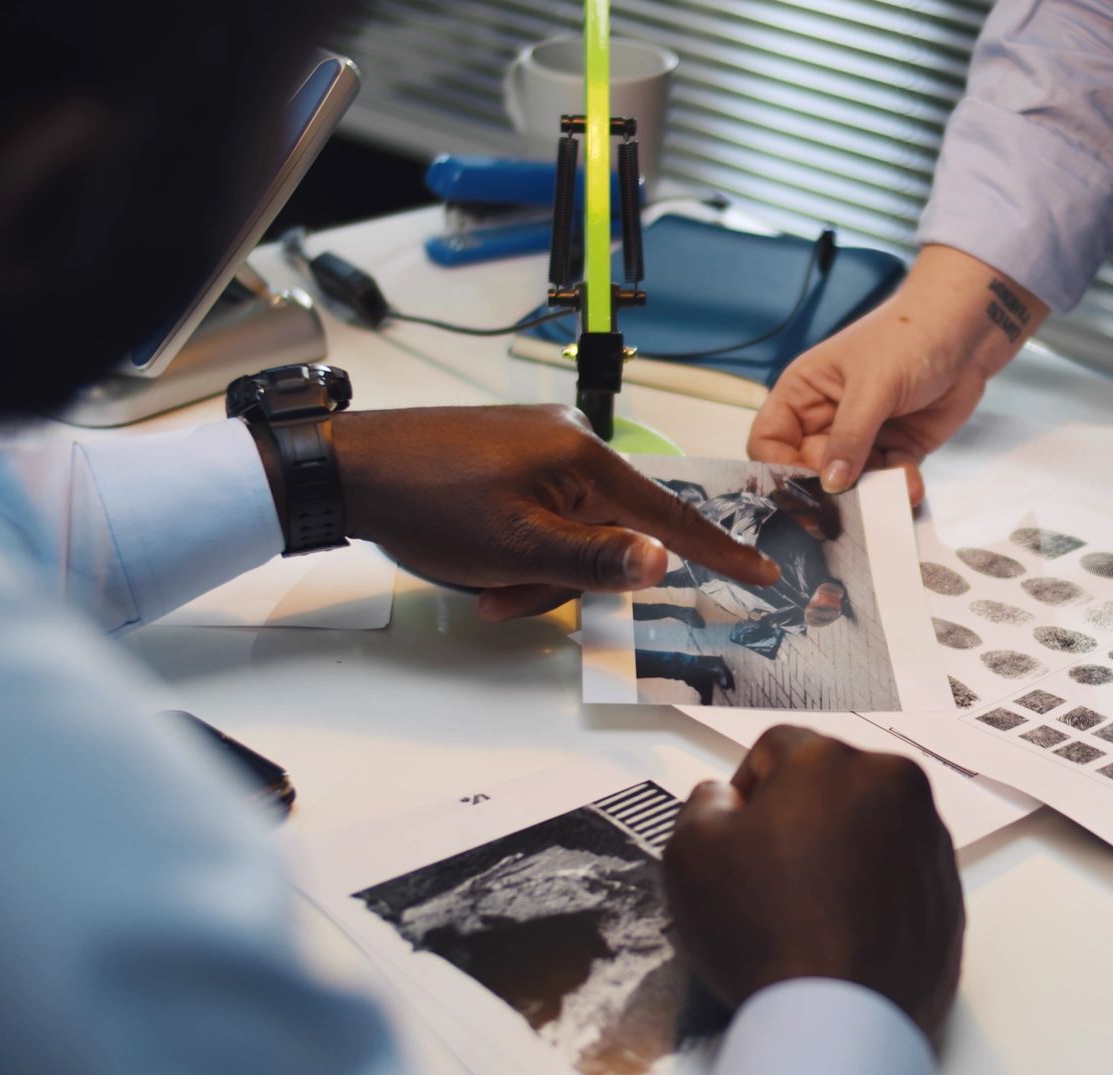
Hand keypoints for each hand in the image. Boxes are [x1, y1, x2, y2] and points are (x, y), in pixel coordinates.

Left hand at [317, 404, 777, 618]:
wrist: (348, 465)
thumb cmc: (429, 502)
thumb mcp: (519, 549)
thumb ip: (597, 560)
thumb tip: (663, 560)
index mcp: (585, 457)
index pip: (668, 515)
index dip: (717, 552)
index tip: (763, 571)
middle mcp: (570, 439)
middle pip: (607, 531)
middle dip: (561, 577)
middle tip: (504, 596)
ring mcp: (536, 443)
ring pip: (567, 528)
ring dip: (531, 568)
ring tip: (480, 582)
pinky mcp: (508, 450)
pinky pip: (539, 510)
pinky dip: (516, 545)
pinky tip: (476, 553)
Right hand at [663, 726, 964, 1037]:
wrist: (837, 1017)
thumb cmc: (768, 934)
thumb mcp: (692, 855)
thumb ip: (703, 805)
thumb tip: (721, 800)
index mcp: (832, 761)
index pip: (778, 746)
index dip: (747, 785)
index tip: (738, 823)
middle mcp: (893, 786)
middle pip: (832, 781)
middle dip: (799, 814)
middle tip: (768, 868)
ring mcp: (929, 839)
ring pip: (871, 824)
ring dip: (841, 848)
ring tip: (806, 905)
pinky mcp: (948, 890)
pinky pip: (901, 871)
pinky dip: (874, 887)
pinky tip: (840, 925)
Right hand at [747, 245, 1047, 501]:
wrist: (967, 331)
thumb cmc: (910, 336)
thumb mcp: (872, 385)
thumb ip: (849, 437)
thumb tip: (829, 485)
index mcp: (803, 392)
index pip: (769, 440)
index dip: (777, 468)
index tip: (799, 490)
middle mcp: (826, 417)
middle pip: (808, 470)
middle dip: (826, 491)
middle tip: (845, 510)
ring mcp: (863, 435)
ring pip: (850, 482)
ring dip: (868, 494)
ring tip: (886, 496)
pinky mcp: (897, 447)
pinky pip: (888, 479)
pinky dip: (898, 487)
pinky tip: (910, 486)